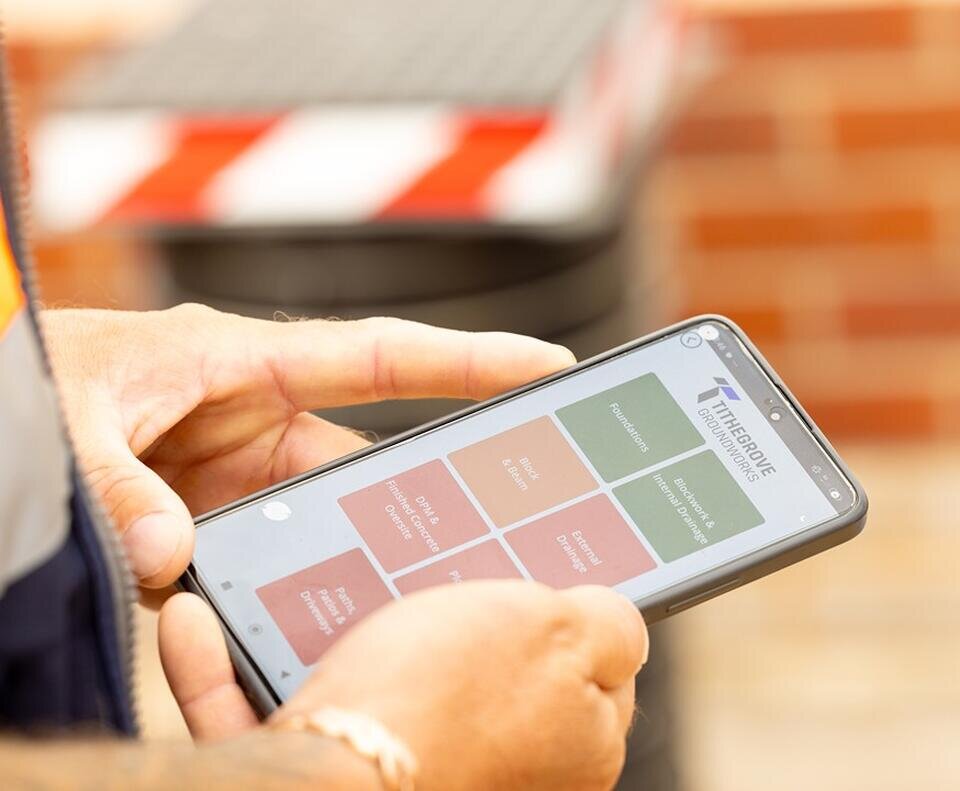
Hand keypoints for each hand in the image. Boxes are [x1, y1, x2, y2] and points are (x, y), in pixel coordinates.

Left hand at [41, 304, 573, 586]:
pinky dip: (284, 584)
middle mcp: (256, 415)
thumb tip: (176, 556)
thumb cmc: (32, 376)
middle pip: (363, 460)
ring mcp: (239, 471)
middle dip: (416, 495)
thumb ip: (119, 483)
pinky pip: (270, 553)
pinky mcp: (214, 515)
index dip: (468, 361)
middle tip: (490, 532)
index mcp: (243, 360)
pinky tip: (296, 619)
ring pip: (320, 518)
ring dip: (337, 558)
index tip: (548, 365)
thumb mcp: (69, 416)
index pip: (379, 358)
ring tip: (383, 601)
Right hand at [160, 581, 647, 790]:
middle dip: (430, 614)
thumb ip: (611, 626)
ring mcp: (398, 778)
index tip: (516, 566)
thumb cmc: (449, 706)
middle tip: (409, 559)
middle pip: (469, 673)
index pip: (581, 673)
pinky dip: (228, 668)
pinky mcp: (313, 779)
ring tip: (295, 573)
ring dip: (311, 627)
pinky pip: (267, 714)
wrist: (321, 788)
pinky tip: (202, 621)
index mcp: (565, 748)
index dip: (553, 612)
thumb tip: (623, 621)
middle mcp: (487, 774)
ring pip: (355, 684)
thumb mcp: (562, 635)